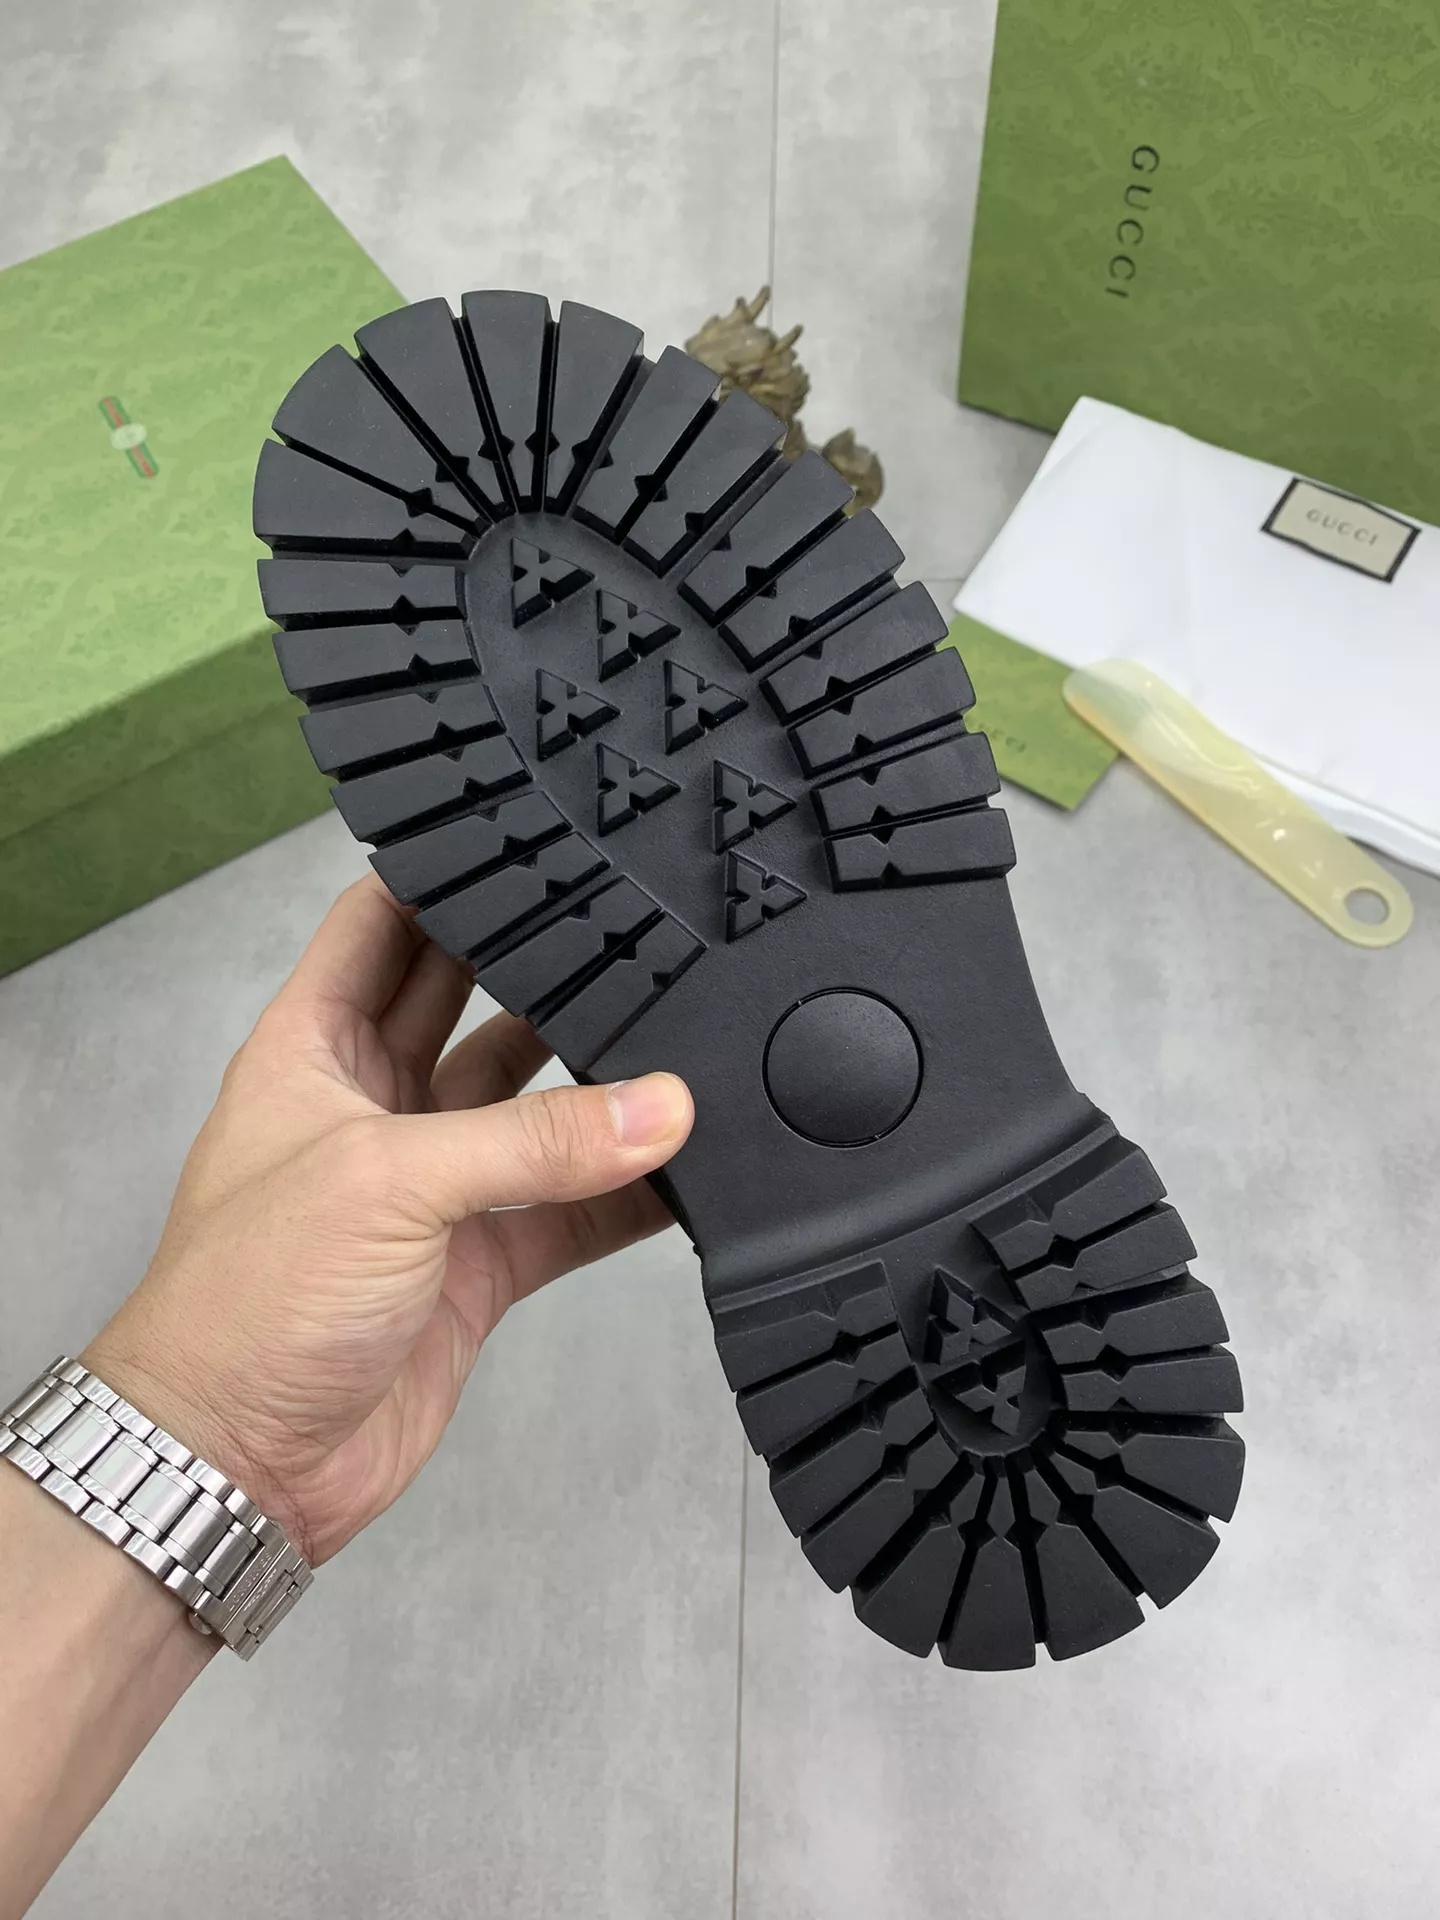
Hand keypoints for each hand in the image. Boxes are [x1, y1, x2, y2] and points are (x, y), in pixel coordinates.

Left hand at [84, 876, 692, 1565]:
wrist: (238, 1463)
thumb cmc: (250, 1299)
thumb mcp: (387, 1183)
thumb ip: (533, 1141)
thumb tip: (664, 1108)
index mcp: (315, 1047)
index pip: (382, 926)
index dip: (444, 879)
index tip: (531, 835)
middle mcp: (378, 1103)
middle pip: (473, 1003)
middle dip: (542, 967)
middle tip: (636, 920)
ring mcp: (435, 1185)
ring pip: (534, 1108)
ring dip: (599, 1083)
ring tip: (685, 1029)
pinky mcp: (480, 1262)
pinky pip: (569, 1210)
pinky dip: (624, 1193)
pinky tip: (688, 1164)